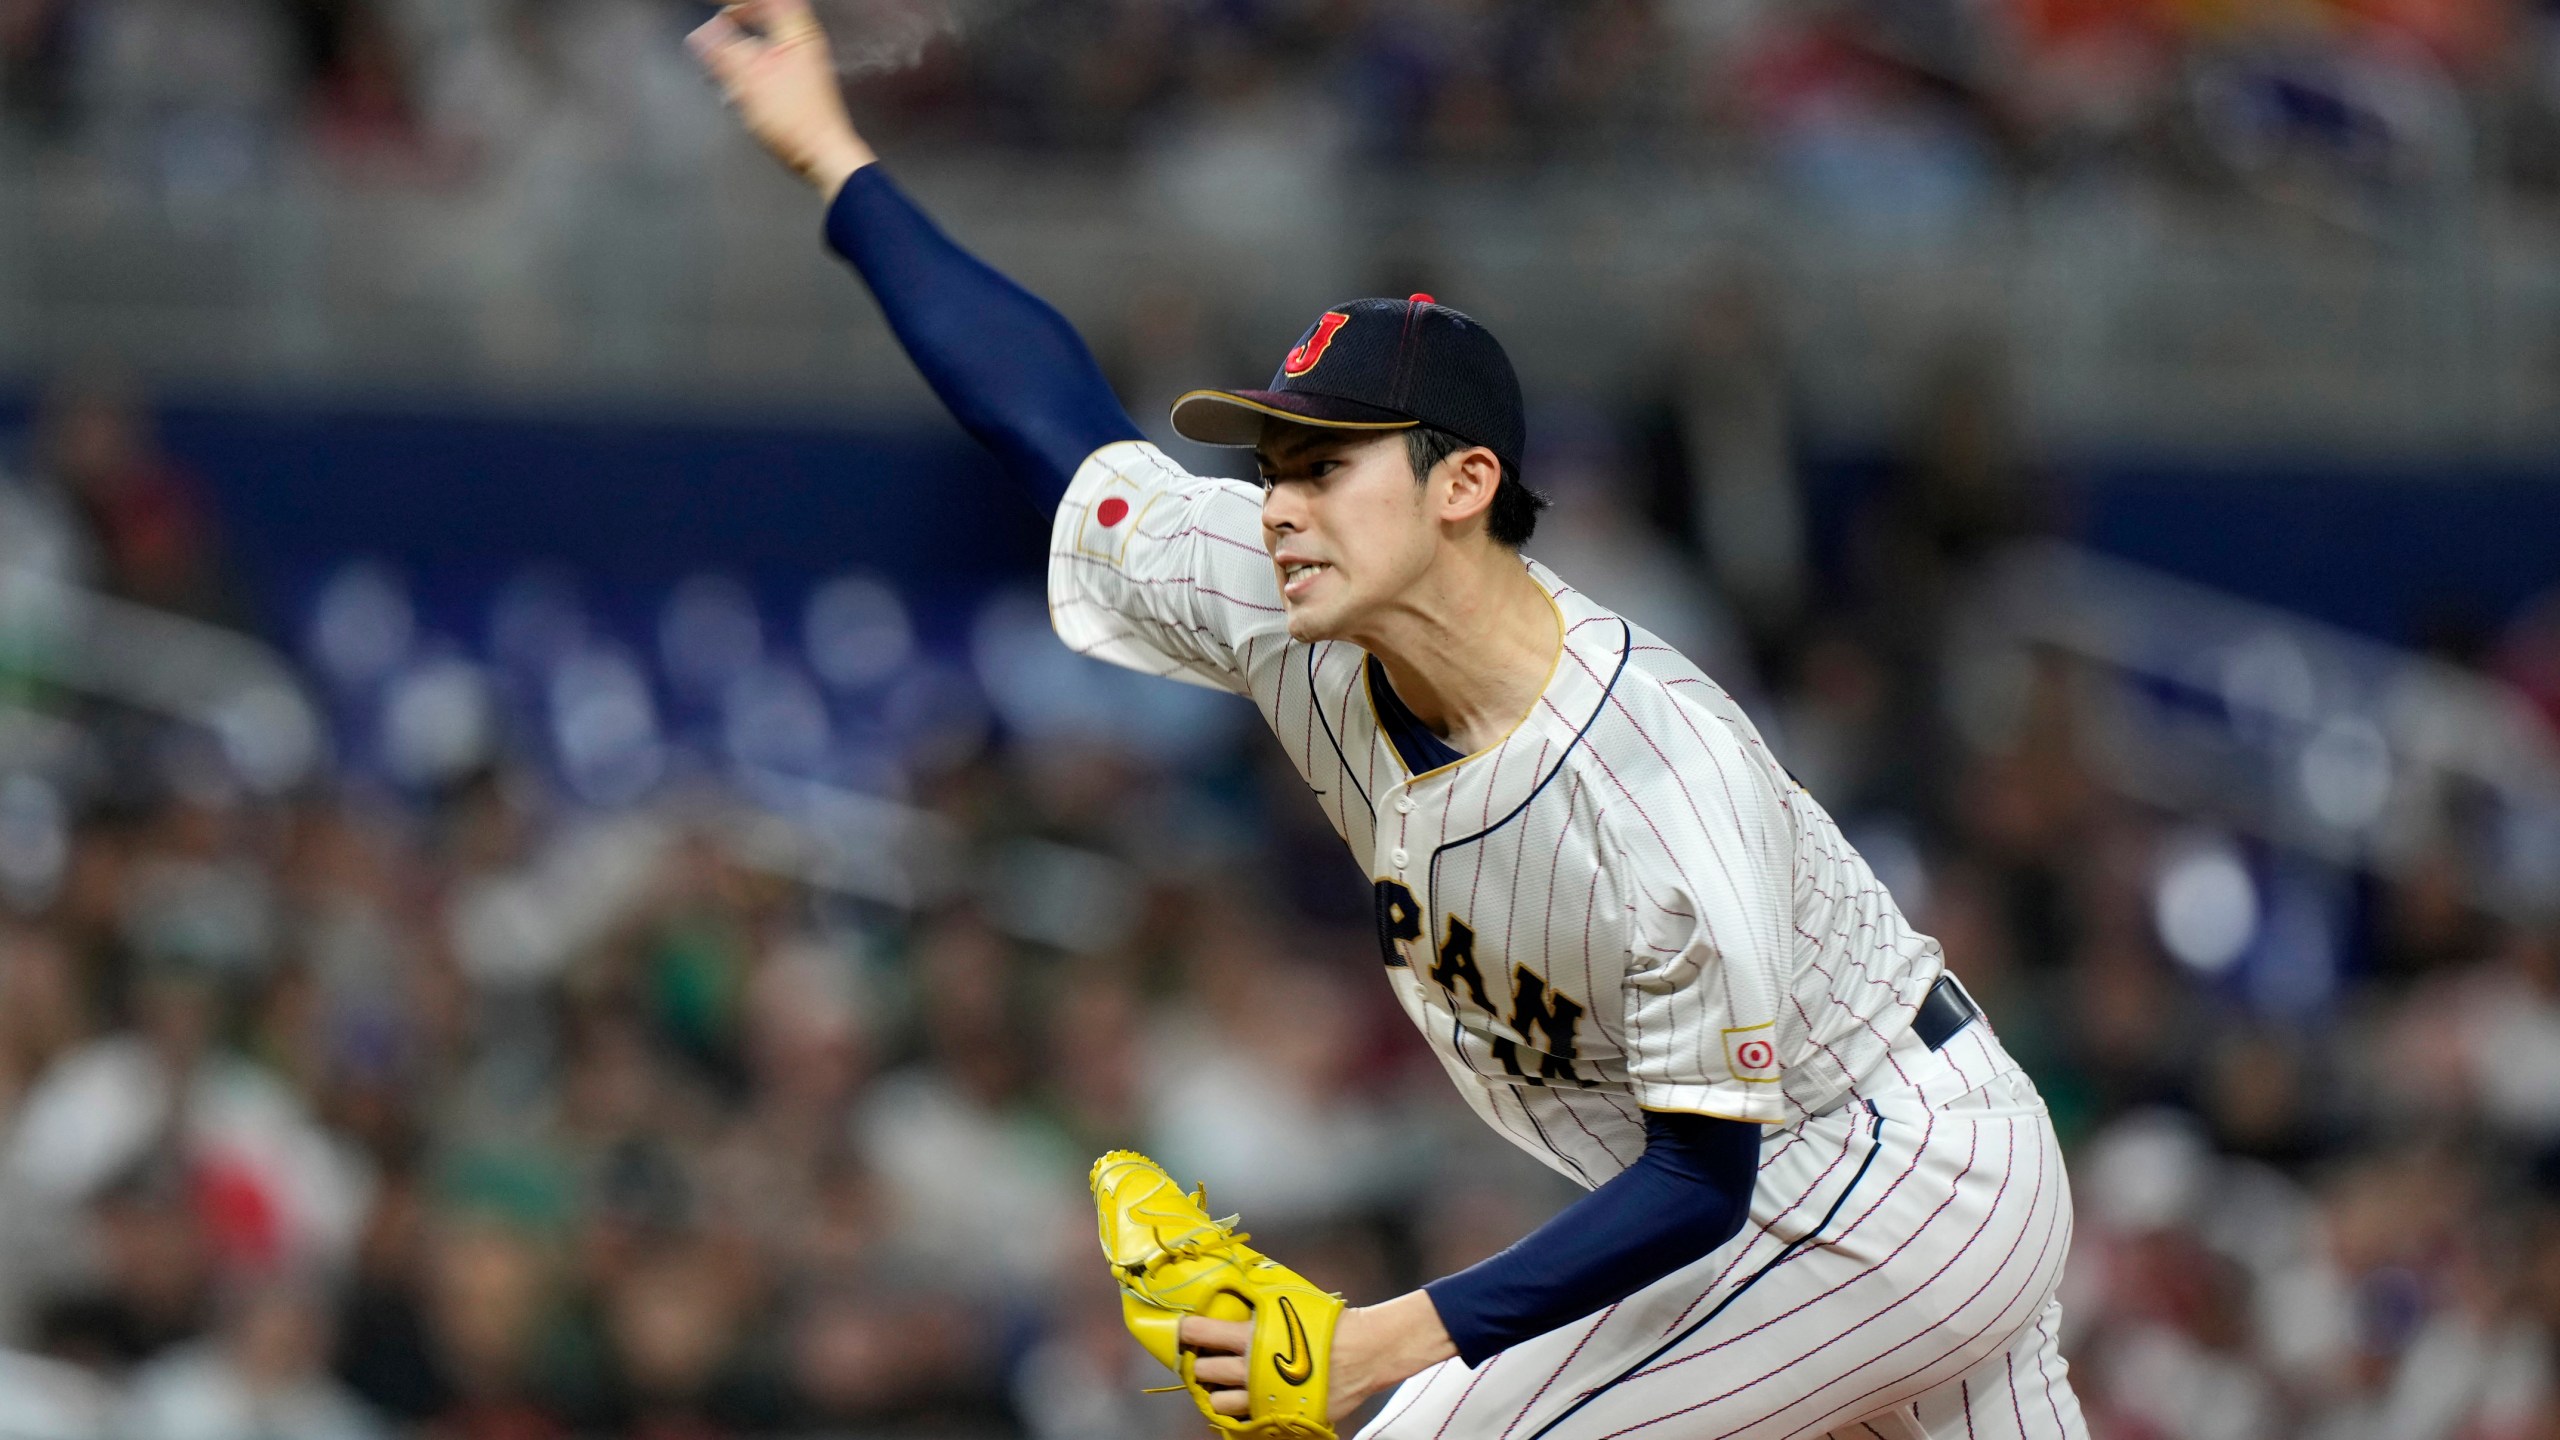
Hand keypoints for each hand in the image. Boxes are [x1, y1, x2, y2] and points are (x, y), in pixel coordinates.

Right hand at [688, 0, 876, 197]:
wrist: (823, 156)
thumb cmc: (795, 120)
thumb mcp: (749, 79)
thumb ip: (723, 50)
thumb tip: (702, 33)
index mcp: (796, 30)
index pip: (761, 0)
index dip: (734, 3)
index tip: (710, 5)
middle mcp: (803, 40)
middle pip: (761, 14)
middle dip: (734, 23)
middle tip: (714, 30)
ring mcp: (802, 61)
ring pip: (761, 41)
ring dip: (738, 51)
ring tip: (720, 68)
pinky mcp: (798, 82)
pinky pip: (766, 63)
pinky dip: (748, 70)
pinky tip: (736, 90)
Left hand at [1182, 1292, 1457, 1422]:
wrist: (1365, 1352)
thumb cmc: (1329, 1322)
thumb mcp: (1290, 1300)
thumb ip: (1259, 1299)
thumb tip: (1234, 1281)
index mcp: (1252, 1337)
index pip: (1200, 1333)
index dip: (1185, 1331)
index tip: (1181, 1330)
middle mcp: (1252, 1370)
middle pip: (1204, 1372)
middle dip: (1202, 1363)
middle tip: (1207, 1356)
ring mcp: (1265, 1398)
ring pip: (1218, 1403)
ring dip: (1217, 1392)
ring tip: (1225, 1382)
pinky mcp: (1279, 1416)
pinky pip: (1246, 1422)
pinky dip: (1241, 1412)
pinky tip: (1246, 1400)